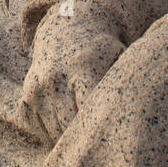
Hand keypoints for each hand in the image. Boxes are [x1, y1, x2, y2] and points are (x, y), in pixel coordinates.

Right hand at [21, 13, 124, 141]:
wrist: (69, 28)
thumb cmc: (101, 49)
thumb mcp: (118, 54)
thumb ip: (126, 79)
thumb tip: (139, 106)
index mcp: (83, 67)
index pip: (88, 109)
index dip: (97, 125)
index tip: (107, 130)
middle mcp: (56, 76)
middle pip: (68, 122)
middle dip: (82, 133)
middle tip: (95, 138)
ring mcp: (39, 85)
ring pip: (52, 128)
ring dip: (65, 135)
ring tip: (81, 133)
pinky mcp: (28, 91)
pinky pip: (35, 124)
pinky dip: (48, 131)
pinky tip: (63, 126)